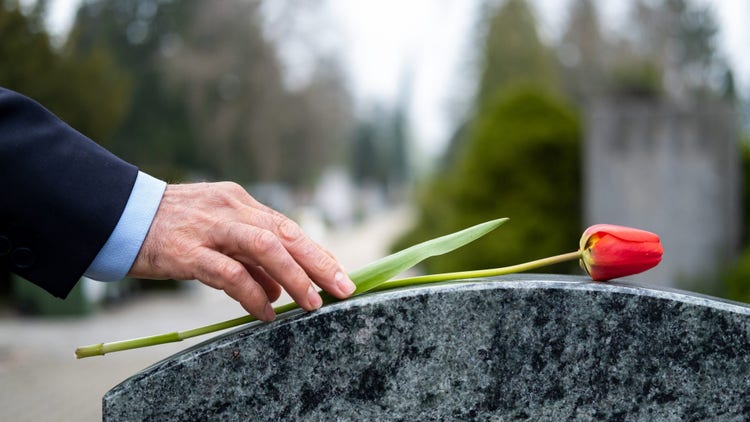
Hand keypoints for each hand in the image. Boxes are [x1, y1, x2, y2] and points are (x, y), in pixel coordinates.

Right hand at [128, 182, 355, 320]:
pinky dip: (252, 294)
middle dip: (319, 262)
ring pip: (265, 247)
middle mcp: (231, 209)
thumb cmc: (170, 228)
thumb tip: (280, 289)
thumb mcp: (215, 232)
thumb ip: (249, 257)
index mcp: (240, 202)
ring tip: (311, 303)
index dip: (317, 252)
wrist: (118, 215)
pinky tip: (265, 312)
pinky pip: (229, 273)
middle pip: (286, 233)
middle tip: (343, 288)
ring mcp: (210, 228)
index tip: (340, 273)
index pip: (288, 227)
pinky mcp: (187, 251)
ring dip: (294, 276)